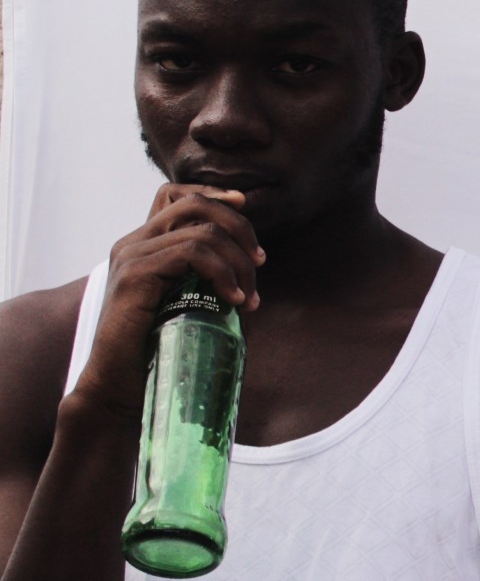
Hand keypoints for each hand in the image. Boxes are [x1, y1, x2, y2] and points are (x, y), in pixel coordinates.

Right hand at [69, 185, 261, 422]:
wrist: (119, 385)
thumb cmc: (158, 350)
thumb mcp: (189, 303)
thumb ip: (208, 278)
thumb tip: (253, 266)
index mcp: (144, 245)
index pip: (175, 195)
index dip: (215, 195)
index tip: (245, 208)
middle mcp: (134, 243)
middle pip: (195, 204)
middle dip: (240, 228)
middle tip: (260, 263)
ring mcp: (131, 256)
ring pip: (202, 231)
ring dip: (238, 262)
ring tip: (247, 298)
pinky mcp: (136, 275)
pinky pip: (191, 252)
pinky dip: (223, 272)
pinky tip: (234, 300)